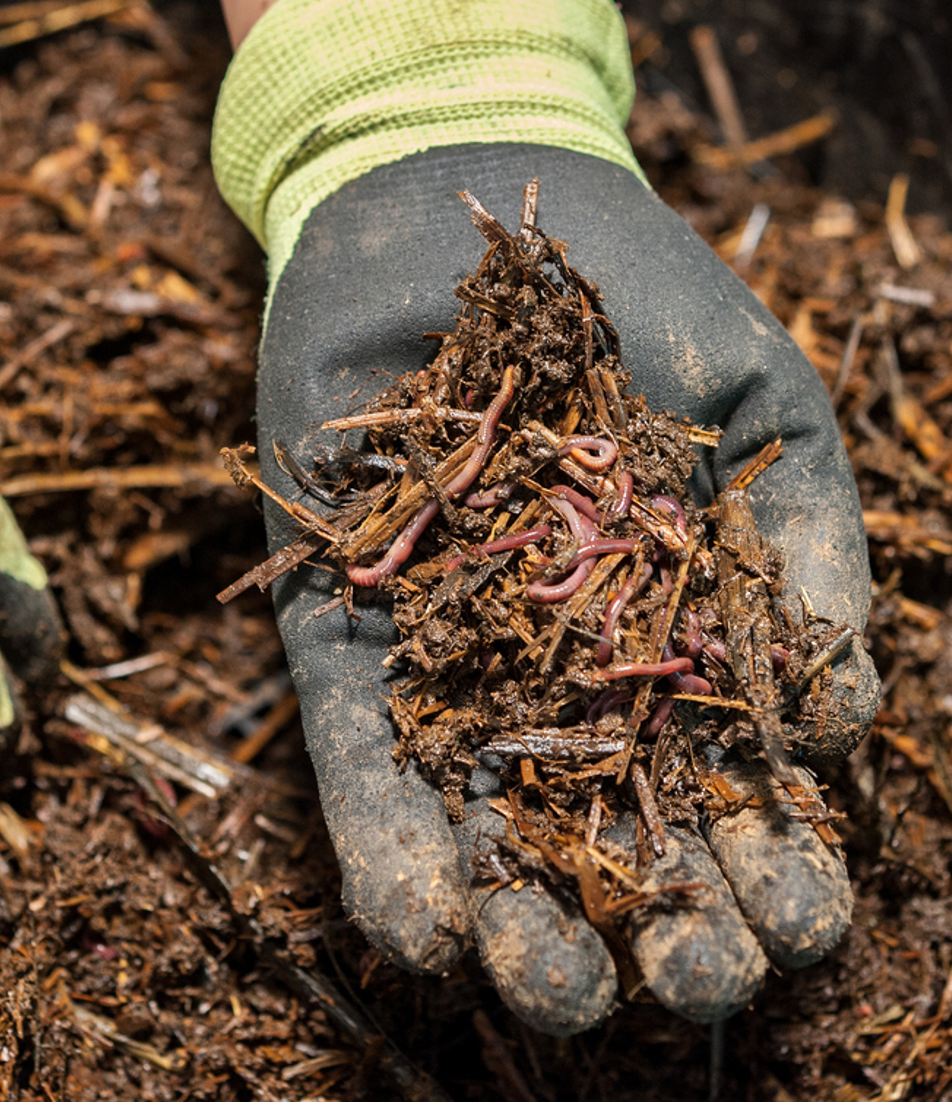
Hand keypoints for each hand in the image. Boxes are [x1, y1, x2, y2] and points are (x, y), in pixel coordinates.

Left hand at [255, 145, 876, 1029]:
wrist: (460, 206)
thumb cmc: (632, 299)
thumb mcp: (759, 410)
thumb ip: (811, 552)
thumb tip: (849, 725)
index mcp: (676, 634)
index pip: (729, 786)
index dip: (768, 866)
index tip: (795, 918)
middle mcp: (563, 668)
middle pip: (613, 833)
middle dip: (658, 923)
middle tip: (689, 978)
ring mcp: (450, 656)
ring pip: (486, 824)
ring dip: (522, 921)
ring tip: (555, 986)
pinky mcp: (343, 631)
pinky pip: (362, 757)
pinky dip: (388, 842)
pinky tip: (422, 925)